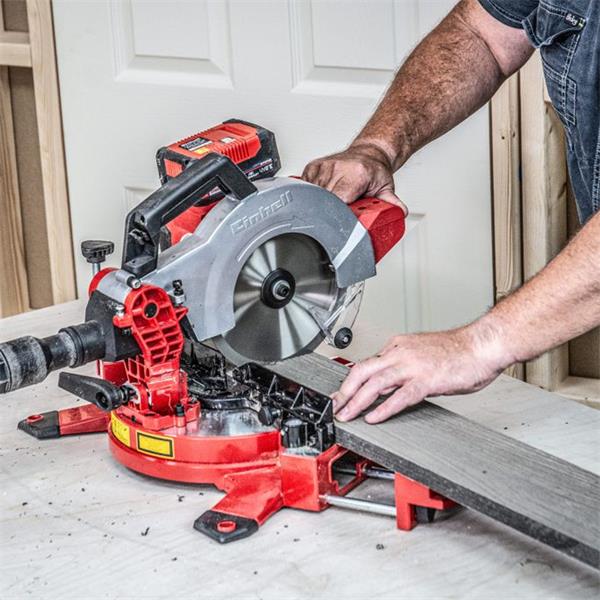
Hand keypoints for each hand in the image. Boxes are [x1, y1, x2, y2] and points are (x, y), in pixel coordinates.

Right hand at [302, 142, 406, 212]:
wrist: (368, 153)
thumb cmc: (374, 171)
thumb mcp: (385, 188)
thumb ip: (391, 203)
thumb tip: (400, 213)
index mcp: (355, 173)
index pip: (339, 201)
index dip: (339, 213)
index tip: (342, 219)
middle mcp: (337, 167)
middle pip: (325, 200)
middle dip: (331, 210)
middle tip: (341, 211)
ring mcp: (323, 166)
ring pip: (314, 196)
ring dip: (322, 202)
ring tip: (335, 199)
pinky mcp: (312, 167)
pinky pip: (307, 188)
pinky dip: (314, 195)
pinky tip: (325, 193)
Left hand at [332, 324, 509, 423]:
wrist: (483, 345)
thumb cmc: (459, 351)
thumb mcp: (422, 356)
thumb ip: (402, 370)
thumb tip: (386, 386)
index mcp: (399, 345)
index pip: (367, 364)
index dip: (352, 382)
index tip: (343, 394)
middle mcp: (401, 352)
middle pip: (362, 371)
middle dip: (345, 391)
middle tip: (334, 406)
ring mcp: (413, 365)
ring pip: (375, 383)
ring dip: (356, 401)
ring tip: (347, 415)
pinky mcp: (427, 379)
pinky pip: (399, 396)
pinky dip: (383, 408)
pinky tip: (373, 417)